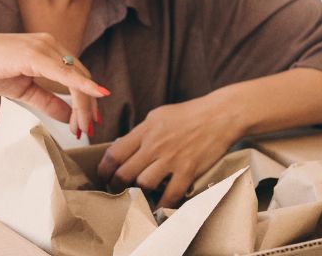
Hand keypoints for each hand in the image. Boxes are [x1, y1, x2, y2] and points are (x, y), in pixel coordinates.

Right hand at [0, 32, 108, 136]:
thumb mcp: (24, 89)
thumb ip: (47, 100)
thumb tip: (68, 116)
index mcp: (49, 49)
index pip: (76, 75)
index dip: (86, 99)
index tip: (89, 122)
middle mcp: (51, 44)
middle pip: (81, 76)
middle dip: (88, 106)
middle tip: (89, 130)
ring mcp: (43, 46)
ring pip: (76, 77)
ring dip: (84, 104)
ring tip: (83, 127)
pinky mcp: (34, 54)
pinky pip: (64, 71)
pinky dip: (82, 84)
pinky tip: (96, 94)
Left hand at [97, 93, 241, 207]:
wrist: (218, 115)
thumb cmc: (188, 114)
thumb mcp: (158, 116)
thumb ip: (141, 132)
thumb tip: (125, 147)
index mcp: (145, 129)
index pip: (115, 153)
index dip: (104, 169)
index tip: (103, 176)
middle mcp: (154, 144)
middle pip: (125, 172)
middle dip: (116, 186)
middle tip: (116, 191)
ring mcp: (171, 158)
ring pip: (143, 184)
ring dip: (139, 193)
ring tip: (138, 196)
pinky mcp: (188, 170)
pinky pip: (170, 195)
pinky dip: (162, 204)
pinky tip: (159, 206)